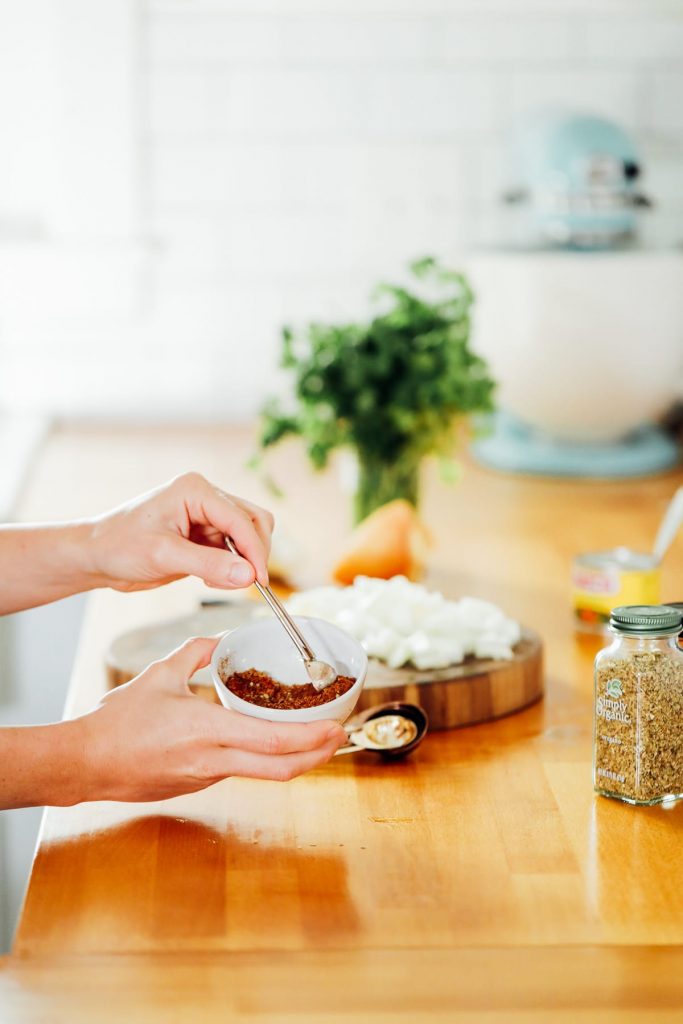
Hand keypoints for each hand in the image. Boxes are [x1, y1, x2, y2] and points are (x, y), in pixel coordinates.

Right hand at [72, 637, 346, 801]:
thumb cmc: (119, 720)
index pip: (272, 741)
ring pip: (262, 774)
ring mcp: (206, 778)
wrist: (87, 763)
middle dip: (317, 756)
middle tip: (338, 738)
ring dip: (292, 759)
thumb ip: (196, 652)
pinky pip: (238, 772)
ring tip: (312, 738)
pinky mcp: (197, 786)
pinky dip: (261, 760)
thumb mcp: (160, 674)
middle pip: (280, 769)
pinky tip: (266, 744)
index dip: (310, 738)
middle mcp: (213, 761)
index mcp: (207, 731)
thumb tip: (220, 638)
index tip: (335, 727)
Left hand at [87, 472, 273, 591]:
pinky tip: (210, 578)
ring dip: (243, 561)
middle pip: (253, 521)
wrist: (96, 557)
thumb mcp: (164, 556)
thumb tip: (248, 575)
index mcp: (195, 490)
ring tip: (221, 581)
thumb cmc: (118, 546)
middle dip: (254, 552)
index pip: (241, 519)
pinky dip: (231, 566)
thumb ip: (210, 564)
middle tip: (249, 582)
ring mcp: (206, 516)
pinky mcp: (204, 535)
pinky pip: (232, 550)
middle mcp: (205, 497)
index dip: (255, 550)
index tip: (259, 579)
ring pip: (246, 536)